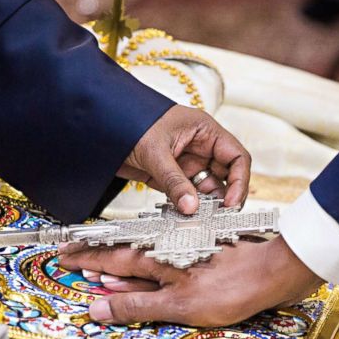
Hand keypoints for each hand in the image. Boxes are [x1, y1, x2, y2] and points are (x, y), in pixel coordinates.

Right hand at [58, 236, 322, 326]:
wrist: (279, 270)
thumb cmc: (234, 287)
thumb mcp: (180, 305)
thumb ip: (138, 306)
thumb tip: (98, 310)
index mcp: (156, 260)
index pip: (110, 258)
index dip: (85, 260)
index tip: (61, 257)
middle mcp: (167, 250)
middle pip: (123, 254)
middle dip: (97, 258)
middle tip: (71, 258)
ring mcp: (186, 251)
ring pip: (143, 256)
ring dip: (120, 263)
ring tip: (100, 268)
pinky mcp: (204, 254)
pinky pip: (165, 260)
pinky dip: (149, 266)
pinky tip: (149, 270)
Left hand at [119, 104, 250, 214]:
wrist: (98, 124)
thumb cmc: (128, 121)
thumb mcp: (155, 152)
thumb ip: (174, 181)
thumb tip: (191, 207)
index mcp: (205, 131)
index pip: (237, 156)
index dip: (239, 180)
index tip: (231, 202)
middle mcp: (199, 147)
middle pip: (225, 175)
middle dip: (223, 196)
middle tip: (218, 215)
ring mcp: (185, 162)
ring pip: (206, 188)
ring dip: (205, 203)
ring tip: (200, 217)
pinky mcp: (170, 176)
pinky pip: (186, 194)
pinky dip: (187, 205)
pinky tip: (184, 214)